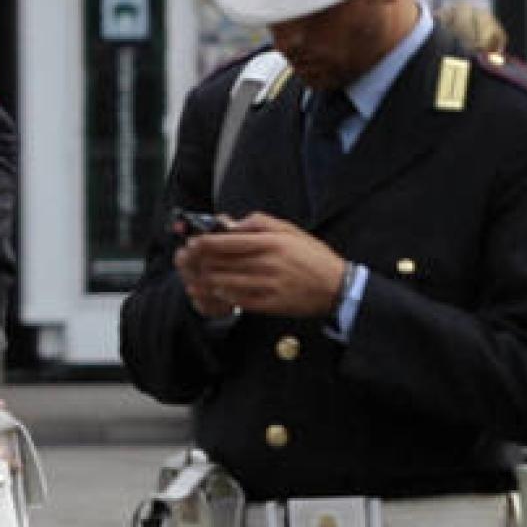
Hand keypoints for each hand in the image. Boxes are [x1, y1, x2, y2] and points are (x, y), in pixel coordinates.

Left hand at [180, 213, 344, 317]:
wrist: (336, 287)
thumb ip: (259, 223)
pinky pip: (238, 300)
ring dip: (207, 280)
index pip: (226, 242)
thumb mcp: (289, 230)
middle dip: (200, 262)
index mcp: (270, 242)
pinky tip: (218, 291)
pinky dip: (224, 296)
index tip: (192, 243)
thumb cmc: (312, 256)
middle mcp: (267, 263)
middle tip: (189, 261)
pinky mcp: (270, 304)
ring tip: (198, 277)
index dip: (203, 243)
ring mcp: (268, 285)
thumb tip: (231, 223)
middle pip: (221, 263)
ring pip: (225, 283)